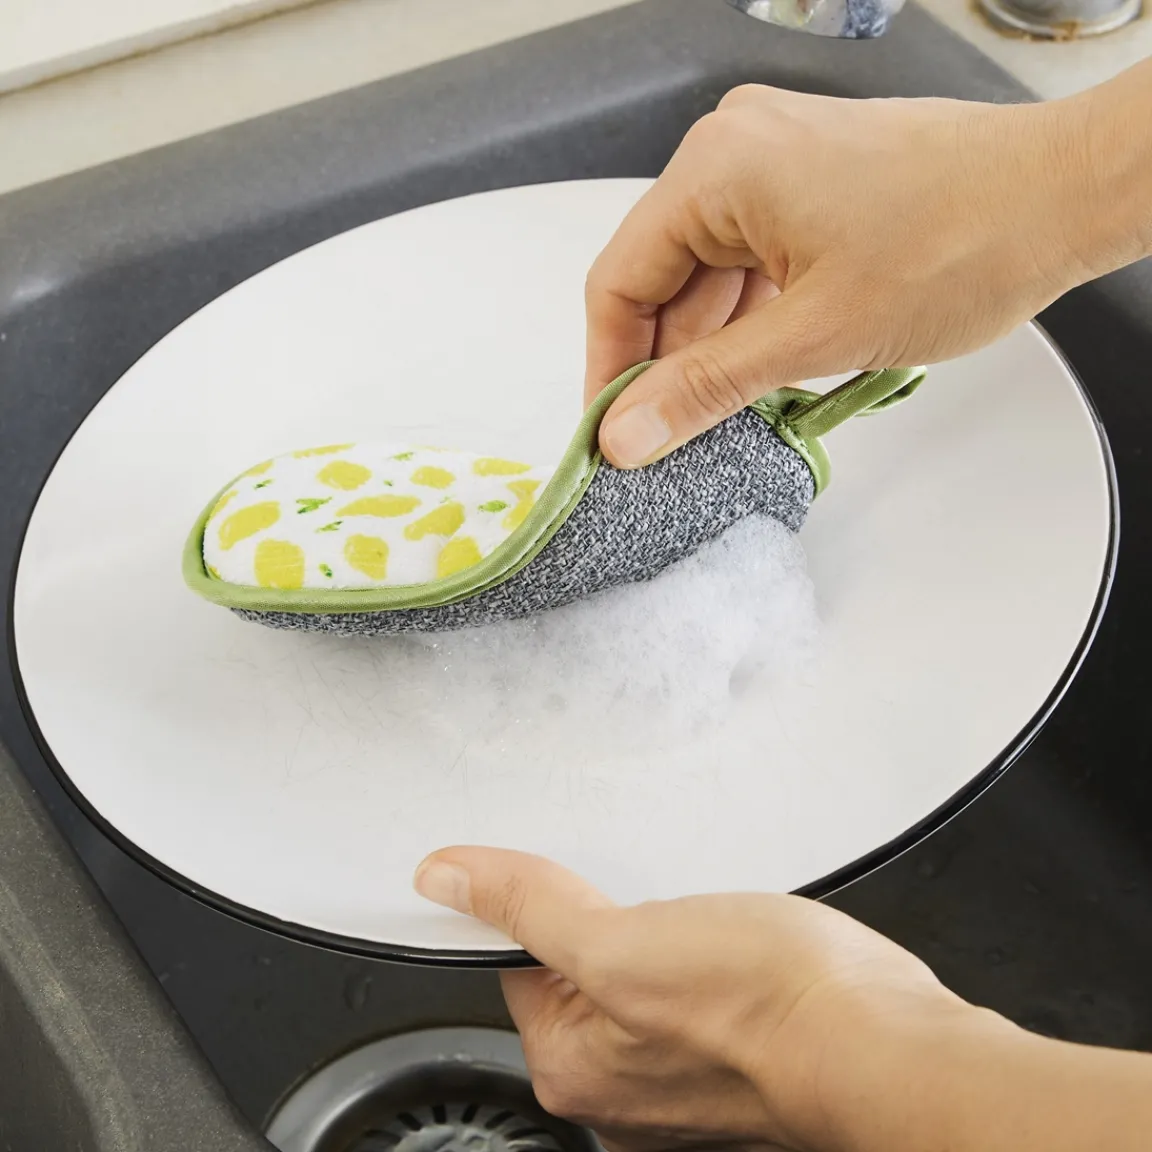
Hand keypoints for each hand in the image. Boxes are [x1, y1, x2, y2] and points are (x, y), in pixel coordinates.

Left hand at [413, 848, 967, 1151]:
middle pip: (582, 965)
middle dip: (610, 917)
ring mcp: (681, 1071)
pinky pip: (694, 979)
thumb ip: (528, 907)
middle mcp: (620, 1086)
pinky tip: (735, 934)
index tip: (570, 879)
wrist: (883, 1039)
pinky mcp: (733, 1047)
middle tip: (656, 901)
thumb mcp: (621, 940)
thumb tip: (447, 878)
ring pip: (644, 968)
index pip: (519, 962)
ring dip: (664, 927)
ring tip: (703, 918)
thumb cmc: (765, 1007)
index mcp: (572, 1067)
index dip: (541, 907)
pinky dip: (706, 947)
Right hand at [583, 81, 1134, 467]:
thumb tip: (627, 435)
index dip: (609, 367)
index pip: (621, 279)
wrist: (1067, 198)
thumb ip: (706, 387)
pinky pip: (751, 264)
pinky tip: (762, 376)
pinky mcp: (809, 186)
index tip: (613, 434)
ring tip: (724, 420)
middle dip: (667, 365)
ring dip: (714, 351)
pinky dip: (751, 323)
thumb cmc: (962, 241)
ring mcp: (774, 165)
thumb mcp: (813, 334)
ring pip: (709, 279)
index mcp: (718, 167)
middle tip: (671, 443)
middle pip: (663, 279)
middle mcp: (734, 151)